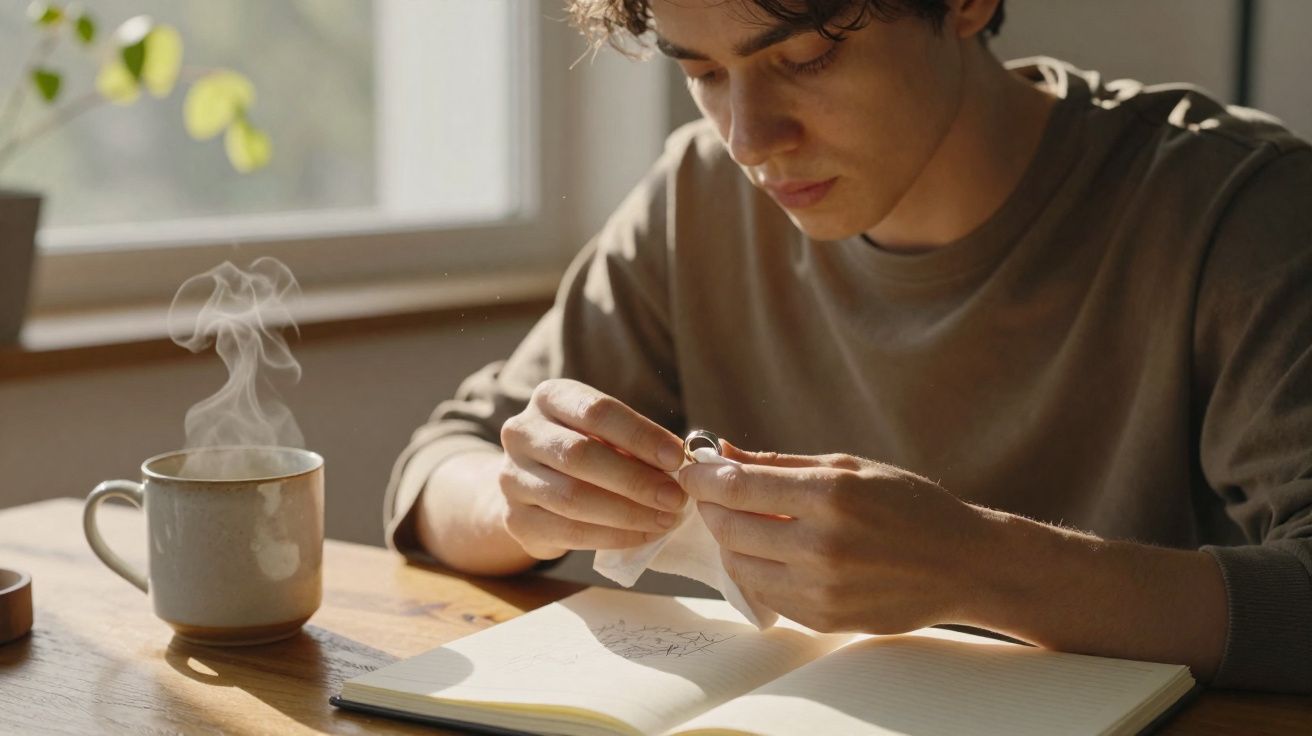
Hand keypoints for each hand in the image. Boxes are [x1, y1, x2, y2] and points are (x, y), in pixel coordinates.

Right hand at [498, 379, 687, 559]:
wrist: (532, 488)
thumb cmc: (585, 452)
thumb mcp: (606, 434)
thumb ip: (636, 442)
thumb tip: (680, 462)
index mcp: (549, 398)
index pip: (597, 411)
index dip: (640, 435)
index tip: (676, 458)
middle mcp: (521, 432)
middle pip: (580, 455)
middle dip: (635, 480)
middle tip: (675, 497)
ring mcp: (511, 477)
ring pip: (572, 498)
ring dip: (627, 513)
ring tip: (666, 519)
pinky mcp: (514, 519)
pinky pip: (569, 532)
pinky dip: (613, 536)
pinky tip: (643, 535)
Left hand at [677, 444, 1002, 633]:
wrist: (964, 564)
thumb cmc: (909, 505)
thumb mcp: (850, 467)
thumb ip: (780, 464)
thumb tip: (721, 452)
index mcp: (831, 497)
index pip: (738, 487)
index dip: (702, 477)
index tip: (690, 468)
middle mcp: (823, 546)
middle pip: (729, 527)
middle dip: (711, 507)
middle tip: (712, 493)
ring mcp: (822, 589)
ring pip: (740, 565)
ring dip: (729, 541)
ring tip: (741, 521)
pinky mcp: (823, 619)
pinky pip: (765, 593)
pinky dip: (755, 569)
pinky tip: (770, 551)